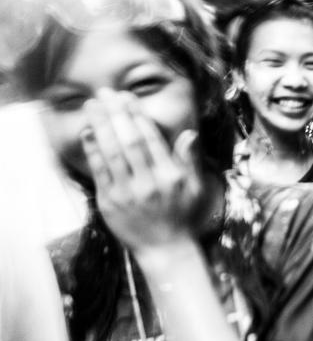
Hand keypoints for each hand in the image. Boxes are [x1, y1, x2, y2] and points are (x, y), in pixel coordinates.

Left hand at [81, 89, 201, 251]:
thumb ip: (189, 160)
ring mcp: (127, 193)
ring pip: (111, 152)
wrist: (165, 248)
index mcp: (170, 176)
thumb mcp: (195, 187)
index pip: (150, 138)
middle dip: (116, 114)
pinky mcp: (110, 202)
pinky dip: (92, 150)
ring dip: (100, 126)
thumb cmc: (182, 215)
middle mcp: (148, 182)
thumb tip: (188, 134)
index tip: (127, 97)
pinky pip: (98, 170)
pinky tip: (88, 132)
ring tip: (92, 105)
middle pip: (128, 141)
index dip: (137, 115)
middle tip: (105, 93)